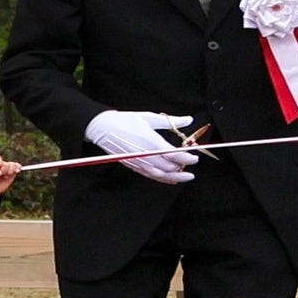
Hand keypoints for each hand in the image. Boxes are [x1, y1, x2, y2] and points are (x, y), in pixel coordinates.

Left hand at [0, 154, 17, 203]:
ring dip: (10, 171)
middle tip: (1, 174)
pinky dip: (18, 168)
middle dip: (4, 170)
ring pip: (13, 165)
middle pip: (6, 163)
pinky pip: (18, 166)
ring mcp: (7, 167)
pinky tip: (17, 171)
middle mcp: (0, 163)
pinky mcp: (13, 171)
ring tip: (5, 176)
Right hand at [86, 109, 201, 184]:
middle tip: (191, 164)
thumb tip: (188, 119)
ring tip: (186, 176)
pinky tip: (171, 179)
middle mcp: (146, 155)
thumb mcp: (149, 118)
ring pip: (162, 175)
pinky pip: (151, 176)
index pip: (175, 155)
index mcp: (151, 141)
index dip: (188, 158)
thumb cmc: (124, 121)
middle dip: (183, 167)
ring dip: (176, 177)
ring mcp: (139, 162)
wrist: (102, 128)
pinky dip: (163, 179)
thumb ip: (171, 121)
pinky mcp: (134, 166)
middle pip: (170, 167)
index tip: (195, 157)